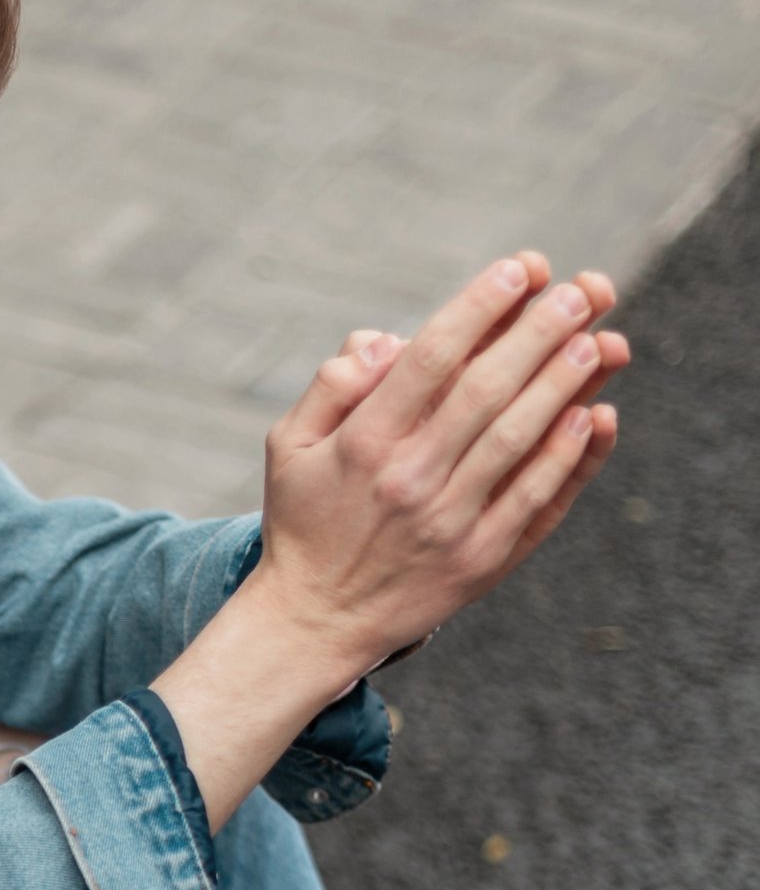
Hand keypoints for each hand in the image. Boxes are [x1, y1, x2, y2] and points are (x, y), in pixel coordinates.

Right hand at [254, 252, 628, 669]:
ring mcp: (450, 523)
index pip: (430, 360)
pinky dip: (570, 458)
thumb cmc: (304, 519)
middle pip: (486, 390)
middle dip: (539, 332)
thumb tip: (384, 340)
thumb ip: (330, 386)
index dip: (479, 308)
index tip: (518, 269)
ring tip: (602, 339)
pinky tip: (595, 416)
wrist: (315, 620)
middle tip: (580, 290)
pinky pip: (535, 500)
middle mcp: (409, 479)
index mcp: (362, 443)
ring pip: (519, 439)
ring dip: (565, 385)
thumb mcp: (288, 445)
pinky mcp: (481, 560)